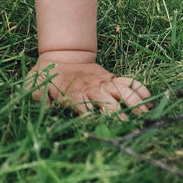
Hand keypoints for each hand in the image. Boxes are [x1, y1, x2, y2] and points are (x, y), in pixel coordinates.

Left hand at [27, 53, 149, 114]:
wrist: (61, 55)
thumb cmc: (46, 76)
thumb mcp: (33, 84)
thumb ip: (35, 95)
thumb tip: (44, 106)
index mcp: (74, 93)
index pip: (84, 106)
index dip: (91, 116)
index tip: (98, 126)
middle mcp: (92, 89)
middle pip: (108, 102)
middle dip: (117, 114)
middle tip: (128, 126)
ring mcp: (104, 82)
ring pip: (123, 91)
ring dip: (134, 102)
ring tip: (145, 115)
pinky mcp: (111, 78)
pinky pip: (129, 82)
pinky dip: (140, 89)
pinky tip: (149, 100)